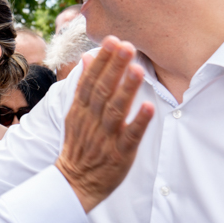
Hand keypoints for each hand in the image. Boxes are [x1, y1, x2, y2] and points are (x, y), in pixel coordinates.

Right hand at [56, 36, 153, 212]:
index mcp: (81, 110)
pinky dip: (138, 122)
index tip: (112, 40)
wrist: (75, 182)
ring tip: (138, 69)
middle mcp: (92, 121)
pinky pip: (130, 137)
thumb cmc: (80, 145)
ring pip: (116, 111)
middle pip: (103, 91)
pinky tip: (148, 107)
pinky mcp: (120, 154)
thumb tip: (87, 59)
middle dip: (115, 67)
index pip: (90, 81)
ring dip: (127, 90)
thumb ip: (83, 87)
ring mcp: (106, 138)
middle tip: (127, 45)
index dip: (102, 61)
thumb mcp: (75, 114)